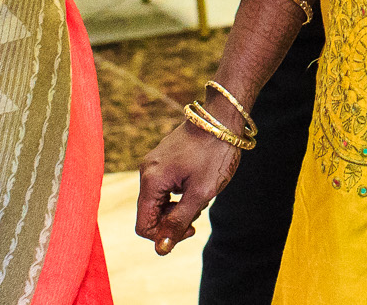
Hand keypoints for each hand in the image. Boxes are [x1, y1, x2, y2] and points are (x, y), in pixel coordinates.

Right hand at [135, 118, 242, 255]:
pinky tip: (198, 183)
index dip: (164, 235)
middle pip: (150, 213)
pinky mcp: (164, 157)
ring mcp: (154, 162)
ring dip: (178, 205)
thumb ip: (178, 221)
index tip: (190, 227)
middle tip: (199, 210)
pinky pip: (165, 186)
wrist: (223, 117)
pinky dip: (180, 192)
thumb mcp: (201, 193)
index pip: (143, 225)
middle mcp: (147, 170)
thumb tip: (161, 249)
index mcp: (151, 180)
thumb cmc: (214, 153)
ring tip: (201, 194)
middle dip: (173, 218)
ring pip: (159, 200)